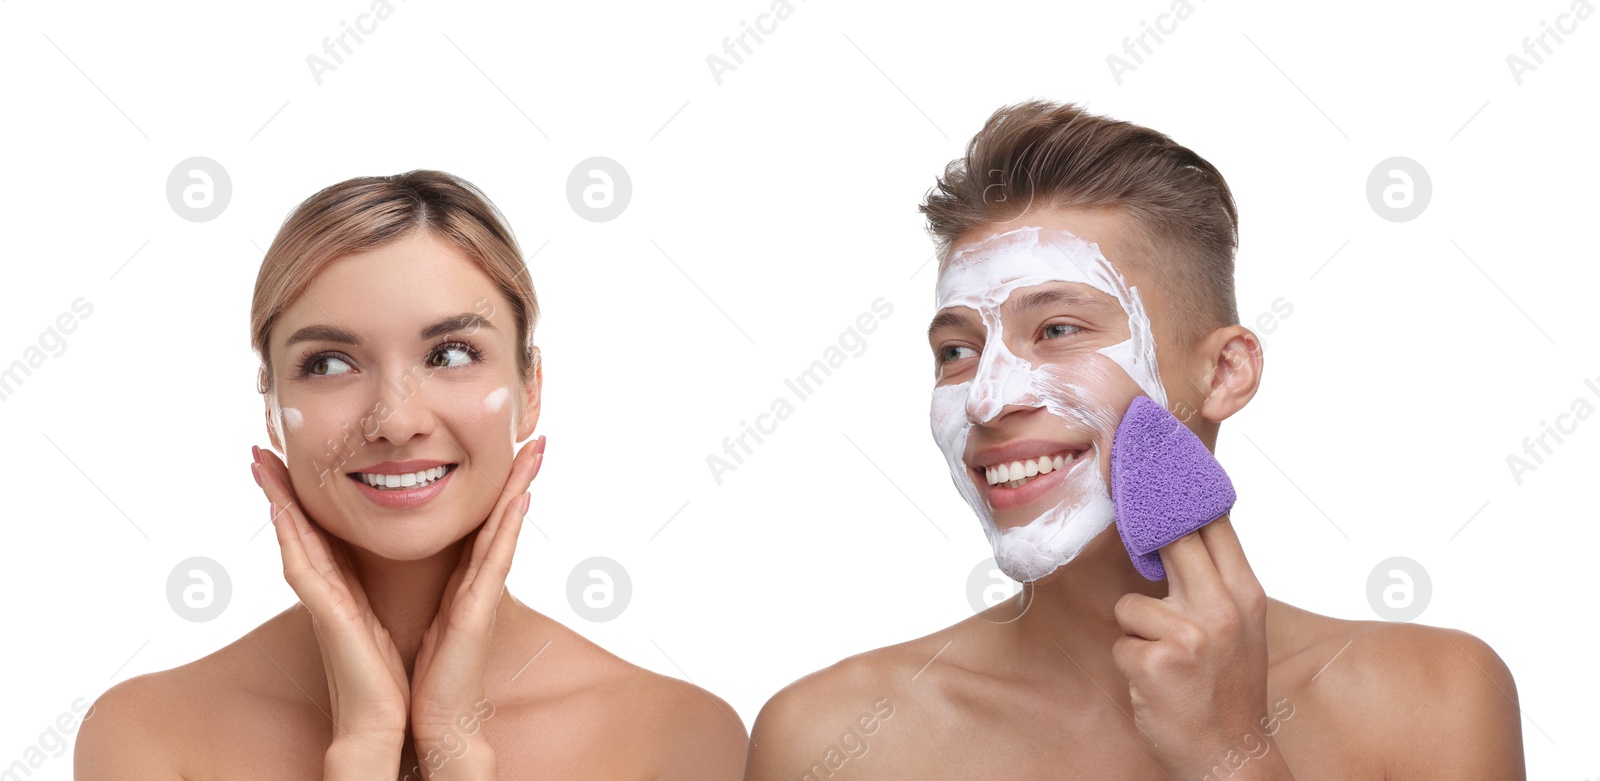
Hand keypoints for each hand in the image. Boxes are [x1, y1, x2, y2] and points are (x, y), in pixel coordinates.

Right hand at [252, 446, 409, 761]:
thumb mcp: (382, 619)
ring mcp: (321, 603)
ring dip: (276, 502)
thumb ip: (374, 592)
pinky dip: (292, 540)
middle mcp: (324, 591)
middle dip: (277, 489)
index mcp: (341, 588)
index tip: (287, 461)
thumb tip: (381, 565)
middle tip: (259, 449)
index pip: (316, 531)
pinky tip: (282, 513)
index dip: (300, 496)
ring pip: (292, 541)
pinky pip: (304, 572)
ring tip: (261, 464)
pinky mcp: (328, 618)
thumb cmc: (386, 674)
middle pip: (295, 529)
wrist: (382, 721)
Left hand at [408, 436, 544, 762]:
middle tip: (536, 436)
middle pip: (501, 517)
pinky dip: (508, 529)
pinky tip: (520, 500)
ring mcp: (482, 595)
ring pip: (504, 529)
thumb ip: (424, 586)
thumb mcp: (420, 616)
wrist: (428, 720)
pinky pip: (495, 560)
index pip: (482, 522)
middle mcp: (478, 582)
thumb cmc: (422, 674)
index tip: (510, 451)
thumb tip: (408, 562)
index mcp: (462, 581)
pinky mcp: (478, 612)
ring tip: (535, 451)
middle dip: (519, 477)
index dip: (498, 487)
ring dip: (522, 488)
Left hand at [1111, 517, 1292, 778]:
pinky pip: (1122, 642)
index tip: (1154, 469)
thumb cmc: (1229, 688)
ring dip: (1136, 632)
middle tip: (1130, 525)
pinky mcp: (1156, 662)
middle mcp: (1221, 607)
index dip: (1180, 492)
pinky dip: (1131, 663)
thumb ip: (1215, 579)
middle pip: (1168, 539)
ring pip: (1131, 603)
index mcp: (1245, 593)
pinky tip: (1156, 684)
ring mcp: (1190, 634)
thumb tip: (1177, 528)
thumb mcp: (1241, 625)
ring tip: (1164, 660)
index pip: (1212, 522)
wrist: (1232, 755)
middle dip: (1143, 534)